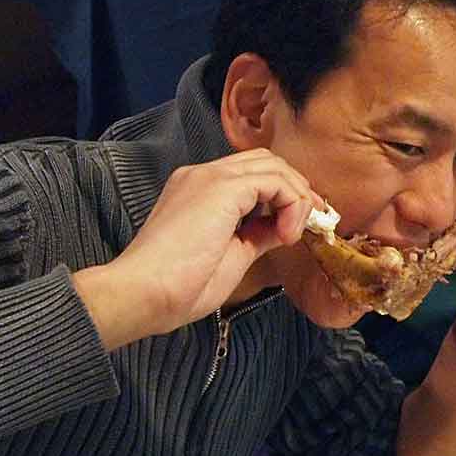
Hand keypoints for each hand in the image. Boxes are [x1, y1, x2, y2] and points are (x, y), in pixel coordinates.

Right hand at [73, 149, 318, 349]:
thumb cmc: (177, 287)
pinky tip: (285, 234)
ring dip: (296, 197)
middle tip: (311, 222)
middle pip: (266, 162)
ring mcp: (210, 177)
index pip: (251, 175)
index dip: (283, 195)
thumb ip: (256, 235)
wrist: (143, 293)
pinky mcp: (222, 187)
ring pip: (273, 166)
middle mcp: (202, 175)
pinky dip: (291, 204)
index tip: (298, 226)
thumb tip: (281, 228)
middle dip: (296, 189)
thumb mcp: (230, 256)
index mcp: (198, 191)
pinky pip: (274, 181)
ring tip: (295, 233)